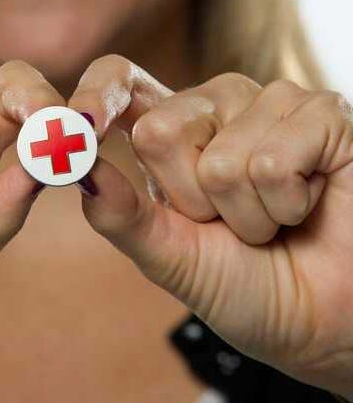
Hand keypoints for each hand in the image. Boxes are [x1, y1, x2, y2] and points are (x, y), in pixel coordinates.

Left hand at [67, 55, 352, 398]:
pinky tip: (308, 203)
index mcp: (174, 128)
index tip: (77, 127)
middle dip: (193, 202)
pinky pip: (273, 163)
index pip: (122, 79)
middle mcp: (219, 104)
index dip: (98, 95)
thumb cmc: (251, 286)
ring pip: (222, 158)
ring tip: (276, 218)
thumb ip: (123, 216)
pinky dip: (287, 205)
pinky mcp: (324, 114)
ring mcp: (272, 102)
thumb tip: (76, 169)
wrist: (326, 323)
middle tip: (232, 222)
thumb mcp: (175, 258)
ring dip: (248, 214)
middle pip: (161, 131)